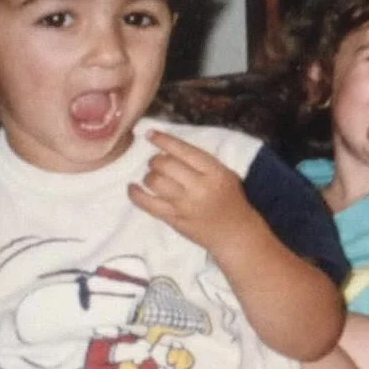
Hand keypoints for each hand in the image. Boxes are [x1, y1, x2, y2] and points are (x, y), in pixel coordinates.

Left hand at [129, 131, 254, 251]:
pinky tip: (132, 188)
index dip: (163, 140)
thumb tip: (167, 149)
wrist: (236, 233)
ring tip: (155, 178)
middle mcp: (199, 187)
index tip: (150, 134)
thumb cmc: (231, 201)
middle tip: (158, 163)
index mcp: (214, 173)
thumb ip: (201, 162)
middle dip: (156, 160)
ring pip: (154, 181)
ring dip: (149, 176)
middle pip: (165, 164)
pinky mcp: (174, 219)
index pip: (183, 150)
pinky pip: (147, 203)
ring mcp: (185, 205)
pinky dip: (135, 193)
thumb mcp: (225, 175)